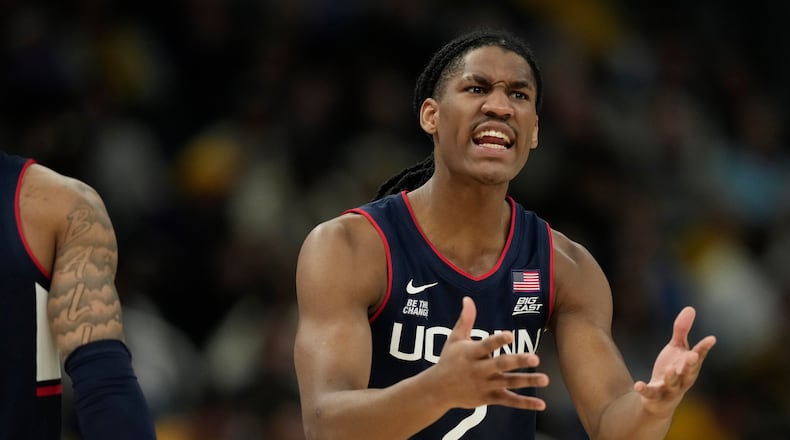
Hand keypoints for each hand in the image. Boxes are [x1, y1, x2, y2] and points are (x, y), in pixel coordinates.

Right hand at [429, 297, 548, 410]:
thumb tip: (468, 299)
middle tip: (535, 358)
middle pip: (501, 365)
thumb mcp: (454, 338)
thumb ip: (465, 319)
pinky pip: (509, 401)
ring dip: (527, 381)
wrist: (437, 390)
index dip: (497, 341)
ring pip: (508, 383)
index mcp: (471, 353)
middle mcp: (479, 369)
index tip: (510, 335)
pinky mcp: (488, 398)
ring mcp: (485, 385)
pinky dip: (525, 403)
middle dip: (518, 361)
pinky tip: (541, 404)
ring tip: (545, 379)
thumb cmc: (448, 360)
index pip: (486, 345)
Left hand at [634, 306, 715, 416]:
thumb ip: (682, 331)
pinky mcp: (655, 396)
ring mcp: (669, 389)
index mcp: (689, 366)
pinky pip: (650, 393)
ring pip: (672, 384)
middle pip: (688, 372)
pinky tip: (638, 385)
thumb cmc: (673, 370)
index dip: (704, 348)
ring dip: (671, 377)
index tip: (711, 338)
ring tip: (669, 369)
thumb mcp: (677, 349)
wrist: (660, 399)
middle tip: (693, 356)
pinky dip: (644, 389)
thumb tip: (690, 308)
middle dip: (691, 365)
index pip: (699, 356)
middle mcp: (682, 379)